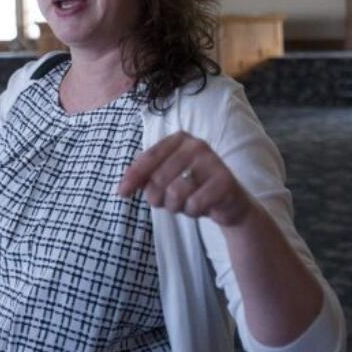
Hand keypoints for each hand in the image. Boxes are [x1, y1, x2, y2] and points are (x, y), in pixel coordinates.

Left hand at [117, 131, 256, 226]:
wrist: (229, 202)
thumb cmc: (192, 187)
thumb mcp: (166, 178)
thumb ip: (144, 177)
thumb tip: (122, 188)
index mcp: (180, 139)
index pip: (148, 157)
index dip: (133, 177)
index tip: (122, 193)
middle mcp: (197, 145)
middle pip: (159, 179)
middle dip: (158, 198)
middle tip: (169, 202)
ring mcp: (213, 162)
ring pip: (175, 193)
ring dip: (176, 206)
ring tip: (186, 203)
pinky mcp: (225, 182)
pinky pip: (194, 204)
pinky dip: (193, 212)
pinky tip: (202, 207)